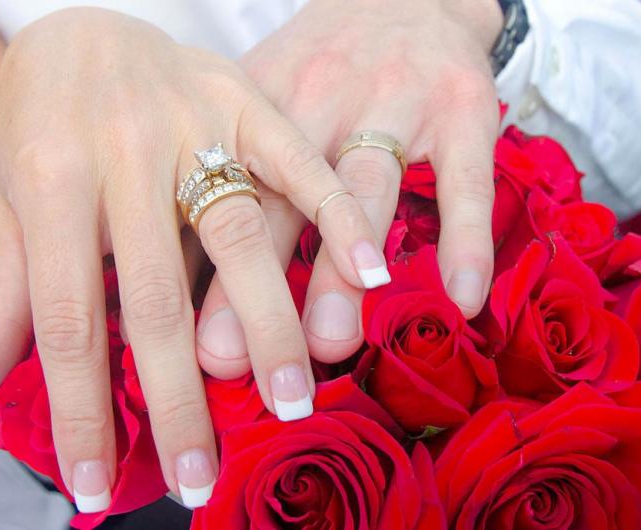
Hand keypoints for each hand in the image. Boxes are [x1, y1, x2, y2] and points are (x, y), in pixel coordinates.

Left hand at [0, 7, 382, 509]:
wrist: (82, 27)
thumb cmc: (42, 127)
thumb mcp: (9, 208)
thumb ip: (1, 305)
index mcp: (49, 179)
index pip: (68, 319)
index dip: (81, 410)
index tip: (98, 487)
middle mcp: (122, 152)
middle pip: (156, 293)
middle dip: (178, 394)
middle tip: (201, 471)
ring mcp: (193, 123)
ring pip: (237, 235)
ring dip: (268, 325)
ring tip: (290, 400)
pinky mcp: (248, 101)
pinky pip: (300, 163)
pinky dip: (337, 218)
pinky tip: (369, 275)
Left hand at [196, 0, 502, 375]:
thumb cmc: (322, 64)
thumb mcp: (261, 96)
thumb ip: (225, 169)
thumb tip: (175, 269)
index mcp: (261, 104)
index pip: (224, 194)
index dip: (204, 270)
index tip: (187, 342)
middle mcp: (321, 100)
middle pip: (282, 200)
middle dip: (256, 284)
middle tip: (234, 357)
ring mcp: (395, 102)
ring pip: (364, 190)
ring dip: (345, 269)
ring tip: (330, 342)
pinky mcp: (463, 108)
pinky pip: (465, 181)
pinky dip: (464, 239)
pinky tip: (460, 297)